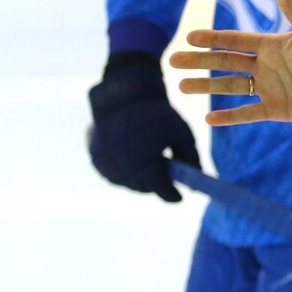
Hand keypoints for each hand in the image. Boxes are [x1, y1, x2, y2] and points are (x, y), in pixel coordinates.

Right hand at [87, 53, 199, 202]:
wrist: (124, 94)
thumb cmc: (158, 114)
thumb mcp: (182, 133)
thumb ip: (190, 158)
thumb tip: (194, 179)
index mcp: (147, 161)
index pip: (161, 189)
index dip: (172, 195)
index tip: (179, 197)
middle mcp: (124, 166)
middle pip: (144, 188)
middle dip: (156, 185)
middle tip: (166, 179)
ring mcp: (107, 163)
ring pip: (127, 183)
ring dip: (140, 180)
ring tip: (150, 166)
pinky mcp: (96, 158)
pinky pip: (113, 174)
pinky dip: (125, 172)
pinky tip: (134, 161)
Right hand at [168, 0, 291, 125]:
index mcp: (270, 45)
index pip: (234, 41)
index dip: (212, 39)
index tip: (189, 37)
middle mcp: (265, 66)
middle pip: (224, 63)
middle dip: (199, 62)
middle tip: (172, 61)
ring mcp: (269, 88)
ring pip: (230, 87)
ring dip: (206, 87)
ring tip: (182, 87)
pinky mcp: (276, 109)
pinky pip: (247, 113)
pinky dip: (229, 117)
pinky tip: (209, 119)